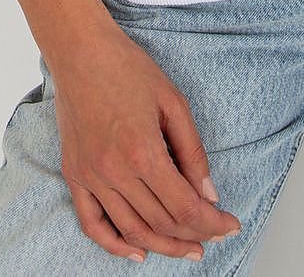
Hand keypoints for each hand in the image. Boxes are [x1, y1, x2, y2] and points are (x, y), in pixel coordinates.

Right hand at [50, 19, 242, 261]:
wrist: (80, 50)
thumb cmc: (127, 68)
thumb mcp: (173, 102)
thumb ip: (193, 152)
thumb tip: (208, 194)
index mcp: (143, 150)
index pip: (184, 206)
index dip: (211, 222)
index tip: (229, 224)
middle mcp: (114, 170)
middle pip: (161, 223)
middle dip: (194, 235)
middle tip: (215, 236)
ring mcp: (90, 176)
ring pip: (131, 231)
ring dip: (163, 246)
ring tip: (187, 248)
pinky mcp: (74, 175)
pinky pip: (92, 224)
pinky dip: (115, 245)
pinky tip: (137, 251)